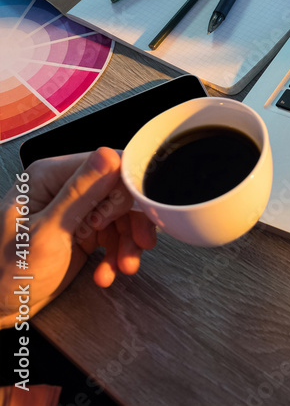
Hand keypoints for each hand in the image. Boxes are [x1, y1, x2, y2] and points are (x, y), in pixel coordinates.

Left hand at [1, 148, 156, 327]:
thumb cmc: (7, 272)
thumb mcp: (48, 233)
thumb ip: (80, 193)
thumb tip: (109, 156)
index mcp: (51, 177)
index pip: (109, 164)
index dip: (128, 190)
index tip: (138, 213)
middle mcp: (65, 188)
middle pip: (120, 192)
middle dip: (132, 222)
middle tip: (138, 245)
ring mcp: (75, 210)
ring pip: (122, 216)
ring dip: (128, 243)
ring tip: (124, 266)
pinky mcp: (83, 231)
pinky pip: (115, 235)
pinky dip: (117, 255)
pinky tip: (108, 272)